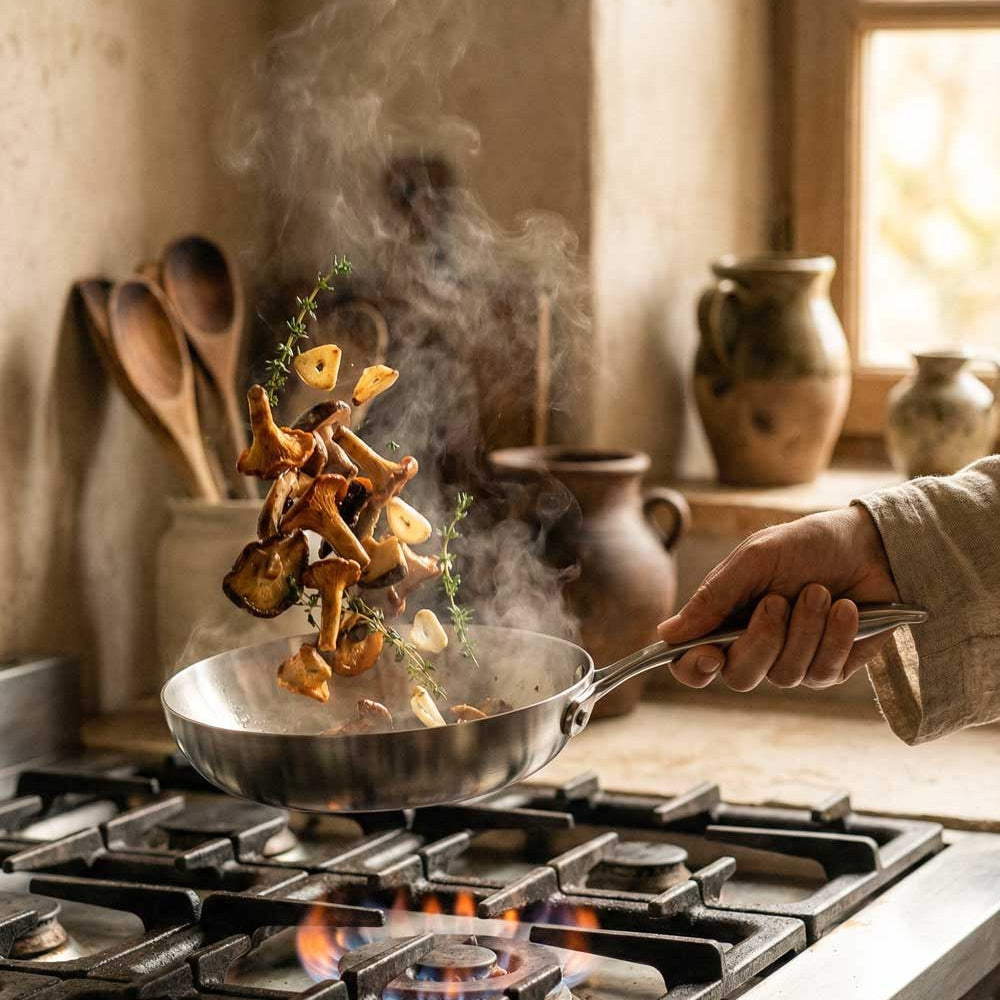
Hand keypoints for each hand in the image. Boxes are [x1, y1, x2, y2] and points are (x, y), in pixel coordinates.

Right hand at [658, 505, 899, 690]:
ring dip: (805, 629)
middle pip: (739, 676)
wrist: (873, 545)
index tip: (709, 654)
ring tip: (821, 592)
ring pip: (784, 675)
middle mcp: (754, 647)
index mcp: (725, 620)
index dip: (693, 668)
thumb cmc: (808, 545)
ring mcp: (792, 661)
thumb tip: (666, 635)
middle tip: (779, 600)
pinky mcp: (830, 668)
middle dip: (761, 639)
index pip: (693, 663)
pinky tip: (846, 609)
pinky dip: (835, 636)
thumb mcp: (755, 559)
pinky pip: (822, 672)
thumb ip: (713, 597)